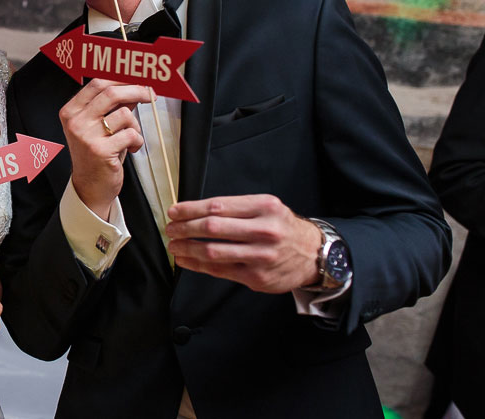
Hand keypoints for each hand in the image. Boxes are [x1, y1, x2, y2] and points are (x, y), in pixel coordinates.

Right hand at [59, 79, 150, 218]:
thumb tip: (134, 84)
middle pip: (111, 93)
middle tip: (150, 94)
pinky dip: (137, 141)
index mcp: (71, 111)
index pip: (97, 83)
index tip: (138, 78)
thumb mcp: (99, 126)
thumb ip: (113, 105)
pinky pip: (131, 134)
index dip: (121, 78)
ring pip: (125, 115)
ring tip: (131, 137)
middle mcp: (75, 122)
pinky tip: (131, 148)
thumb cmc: (97, 154)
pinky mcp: (100, 150)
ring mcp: (86, 136)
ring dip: (136, 125)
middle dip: (137, 90)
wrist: (90, 187)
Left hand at [165, 194, 321, 292]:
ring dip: (186, 248)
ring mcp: (260, 256)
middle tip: (170, 228)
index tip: (174, 212)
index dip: (190, 209)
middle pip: (212, 227)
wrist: (314, 254)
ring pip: (213, 251)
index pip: (217, 206)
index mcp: (264, 207)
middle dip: (184, 228)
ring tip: (174, 245)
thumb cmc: (283, 228)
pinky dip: (197, 265)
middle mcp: (264, 231)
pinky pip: (219, 270)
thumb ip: (235, 208)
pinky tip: (186, 260)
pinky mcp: (257, 277)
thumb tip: (194, 211)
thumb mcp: (266, 207)